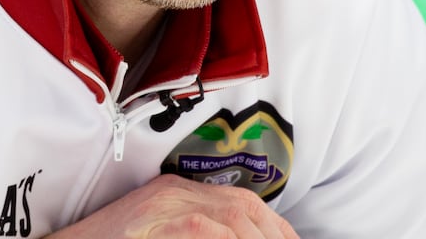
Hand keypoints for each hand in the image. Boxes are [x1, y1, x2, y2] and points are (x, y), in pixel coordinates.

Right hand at [49, 173, 298, 237]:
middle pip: (241, 204)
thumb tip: (234, 235)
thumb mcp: (155, 231)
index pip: (240, 199)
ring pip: (229, 216)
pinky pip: (201, 229)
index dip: (273, 224)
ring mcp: (162, 206)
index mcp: (176, 191)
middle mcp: (172, 192)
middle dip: (273, 233)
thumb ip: (192, 230)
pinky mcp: (152, 222)